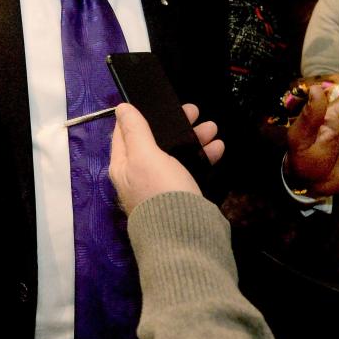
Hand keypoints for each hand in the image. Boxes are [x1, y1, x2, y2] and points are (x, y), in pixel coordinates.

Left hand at [109, 102, 223, 214]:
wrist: (186, 237)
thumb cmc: (161, 192)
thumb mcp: (145, 156)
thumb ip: (135, 131)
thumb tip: (121, 108)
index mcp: (123, 166)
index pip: (125, 132)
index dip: (140, 114)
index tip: (160, 101)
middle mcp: (139, 176)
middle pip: (155, 141)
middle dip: (175, 124)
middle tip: (194, 111)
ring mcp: (161, 186)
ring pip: (175, 154)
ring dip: (193, 138)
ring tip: (211, 128)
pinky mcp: (181, 194)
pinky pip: (191, 169)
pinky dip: (203, 156)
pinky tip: (217, 148)